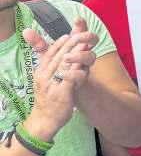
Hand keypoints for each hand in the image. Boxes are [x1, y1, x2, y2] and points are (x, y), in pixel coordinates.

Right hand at [22, 23, 98, 138]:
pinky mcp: (61, 94)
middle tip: (80, 35)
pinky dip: (76, 71)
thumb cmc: (48, 99)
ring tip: (84, 44)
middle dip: (70, 44)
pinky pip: (70, 79)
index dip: (59, 43)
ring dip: (75, 54)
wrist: (44, 121)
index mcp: (41, 73)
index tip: (69, 34)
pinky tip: (83, 65)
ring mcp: (52, 85)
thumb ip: (53, 67)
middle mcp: (44, 77)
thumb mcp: (46, 81)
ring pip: (64, 66)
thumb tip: (62, 54)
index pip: (49, 54)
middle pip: (58, 56)